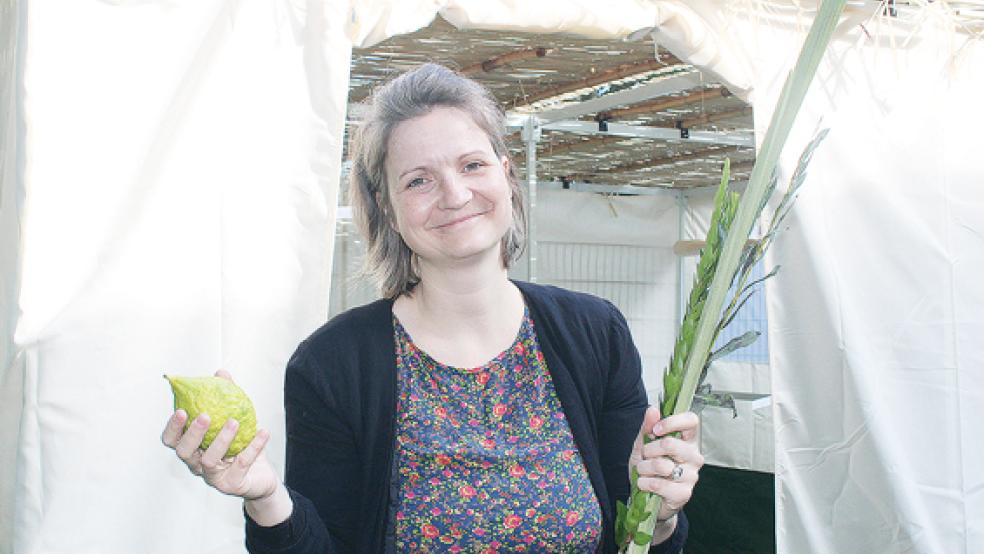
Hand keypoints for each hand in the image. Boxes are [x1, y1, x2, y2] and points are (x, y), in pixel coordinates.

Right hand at [161, 370, 278, 500]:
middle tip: (205, 416)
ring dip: (221, 439)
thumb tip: (220, 373)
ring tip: (234, 421)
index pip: (171, 441)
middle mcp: (198, 464)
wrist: (261, 476)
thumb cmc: (241, 447)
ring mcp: (213, 477)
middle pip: (184, 452)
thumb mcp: (234, 420)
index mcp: (193, 448)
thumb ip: (225, 397)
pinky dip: (252, 447)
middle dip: (192, 434)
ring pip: (210, 461)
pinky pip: (241, 465)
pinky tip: (263, 432)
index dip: (173, 427)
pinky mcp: (232, 485)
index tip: (182, 410)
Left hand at [629, 406, 702, 521]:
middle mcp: (694, 456)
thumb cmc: (648, 468)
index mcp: (687, 440)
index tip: (655, 430)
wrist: (647, 498)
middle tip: (645, 457)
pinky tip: (645, 484)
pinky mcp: (684, 493)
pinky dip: (645, 483)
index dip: (672, 422)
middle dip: (648, 450)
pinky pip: (658, 484)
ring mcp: (692, 475)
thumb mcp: (643, 445)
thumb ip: (647, 427)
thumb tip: (653, 409)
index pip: (691, 421)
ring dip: (643, 468)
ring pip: (661, 465)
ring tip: (643, 472)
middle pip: (670, 444)